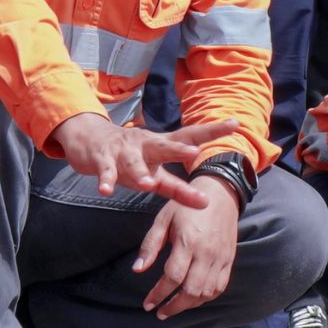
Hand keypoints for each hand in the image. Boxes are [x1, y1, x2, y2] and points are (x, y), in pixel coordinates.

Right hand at [45, 113, 236, 208]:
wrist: (91, 140)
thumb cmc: (131, 158)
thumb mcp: (155, 172)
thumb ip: (179, 188)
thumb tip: (206, 203)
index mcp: (161, 145)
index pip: (190, 136)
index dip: (212, 130)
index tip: (235, 123)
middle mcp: (145, 144)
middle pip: (164, 146)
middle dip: (177, 150)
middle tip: (193, 152)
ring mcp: (124, 151)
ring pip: (133, 162)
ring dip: (140, 172)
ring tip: (148, 184)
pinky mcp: (103, 159)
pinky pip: (105, 171)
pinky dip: (106, 180)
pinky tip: (105, 190)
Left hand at [133, 173, 238, 317]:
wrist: (220, 195)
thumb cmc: (186, 207)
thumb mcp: (163, 219)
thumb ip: (150, 245)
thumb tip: (138, 269)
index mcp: (188, 241)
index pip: (173, 277)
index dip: (158, 294)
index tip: (147, 304)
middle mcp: (206, 253)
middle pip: (191, 291)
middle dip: (173, 306)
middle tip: (159, 312)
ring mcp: (220, 258)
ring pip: (206, 292)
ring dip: (188, 305)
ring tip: (173, 308)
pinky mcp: (228, 260)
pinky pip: (219, 287)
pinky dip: (206, 298)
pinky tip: (193, 300)